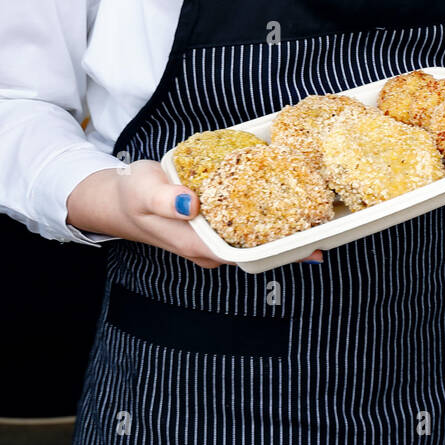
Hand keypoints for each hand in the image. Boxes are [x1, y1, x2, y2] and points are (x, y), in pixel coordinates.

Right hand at [66, 162, 323, 268]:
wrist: (118, 197)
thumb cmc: (132, 194)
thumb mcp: (145, 191)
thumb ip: (167, 198)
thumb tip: (192, 204)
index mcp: (198, 245)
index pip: (246, 253)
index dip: (279, 249)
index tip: (310, 243)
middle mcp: (211, 247)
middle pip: (257, 249)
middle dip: (290, 241)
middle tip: (326, 230)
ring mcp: (214, 238)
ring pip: (254, 238)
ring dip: (283, 229)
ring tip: (319, 217)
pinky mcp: (215, 225)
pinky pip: (246, 225)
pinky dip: (267, 216)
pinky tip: (288, 200)